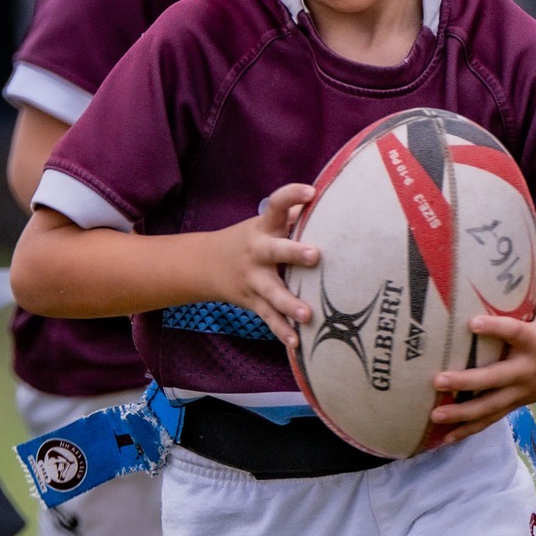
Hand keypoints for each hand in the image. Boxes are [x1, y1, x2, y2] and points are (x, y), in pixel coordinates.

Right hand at [206, 182, 315, 349]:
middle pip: (275, 251)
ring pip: (272, 293)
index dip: (291, 196)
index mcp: (264, 228)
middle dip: (294, 253)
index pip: (276, 205)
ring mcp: (254, 279)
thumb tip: (330, 201)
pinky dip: (282, 331)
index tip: (311, 192)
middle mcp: (258, 252)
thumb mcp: (266, 223)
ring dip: (289, 304)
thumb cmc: (253, 239)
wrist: (205, 264)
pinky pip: (269, 318)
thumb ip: (293, 215)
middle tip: (315, 255)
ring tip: (307, 315)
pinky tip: (296, 343)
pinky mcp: (254, 301)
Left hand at [429, 237, 535, 438]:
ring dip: (462, 415)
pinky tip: (442, 440)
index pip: (514, 334)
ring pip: (489, 407)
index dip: (494, 330)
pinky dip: (467, 431)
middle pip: (494, 380)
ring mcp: (520, 392)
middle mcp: (527, 371)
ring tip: (434, 416)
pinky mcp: (515, 404)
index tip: (470, 324)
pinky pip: (489, 421)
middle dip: (467, 383)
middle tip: (438, 380)